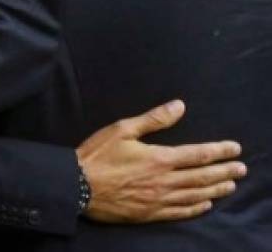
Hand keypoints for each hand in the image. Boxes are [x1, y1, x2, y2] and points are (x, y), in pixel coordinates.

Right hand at [78, 99, 245, 222]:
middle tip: (242, 168)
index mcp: (159, 158)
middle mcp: (164, 181)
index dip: (219, 151)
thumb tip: (179, 106)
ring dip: (216, 189)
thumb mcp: (122, 129)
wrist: (78, 186)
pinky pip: (180, 212)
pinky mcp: (150, 214)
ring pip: (195, 195)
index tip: (235, 148)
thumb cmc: (97, 155)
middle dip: (224, 171)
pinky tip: (205, 204)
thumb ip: (153, 119)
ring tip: (231, 185)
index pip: (198, 154)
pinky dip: (196, 208)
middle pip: (202, 176)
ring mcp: (159, 200)